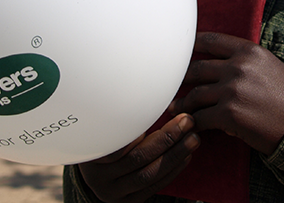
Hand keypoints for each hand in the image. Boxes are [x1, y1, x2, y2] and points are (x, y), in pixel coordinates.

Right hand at [77, 113, 199, 202]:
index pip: (117, 138)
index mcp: (90, 151)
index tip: (163, 108)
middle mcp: (97, 176)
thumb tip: (156, 91)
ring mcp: (111, 192)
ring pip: (148, 174)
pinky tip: (186, 156)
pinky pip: (153, 187)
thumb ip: (125, 116)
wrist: (98, 173)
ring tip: (193, 138)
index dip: (141, 125)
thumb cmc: (108, 139)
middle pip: (137, 157)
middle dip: (167, 138)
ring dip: (175, 155)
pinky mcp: (126, 202)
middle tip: (187, 121)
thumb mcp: (108, 126)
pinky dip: (172, 171)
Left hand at [171, 32, 283, 155]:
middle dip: (181, 78)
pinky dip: (192, 123)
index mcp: (248, 51)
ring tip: (176, 108)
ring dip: (182, 103)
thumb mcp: (269, 66)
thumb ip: (244, 60)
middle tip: (172, 85)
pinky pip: (200, 117)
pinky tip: (189, 125)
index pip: (210, 41)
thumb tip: (217, 61)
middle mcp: (239, 66)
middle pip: (196, 68)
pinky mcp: (229, 114)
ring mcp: (233, 90)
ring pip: (195, 94)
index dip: (190, 46)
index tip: (179, 52)